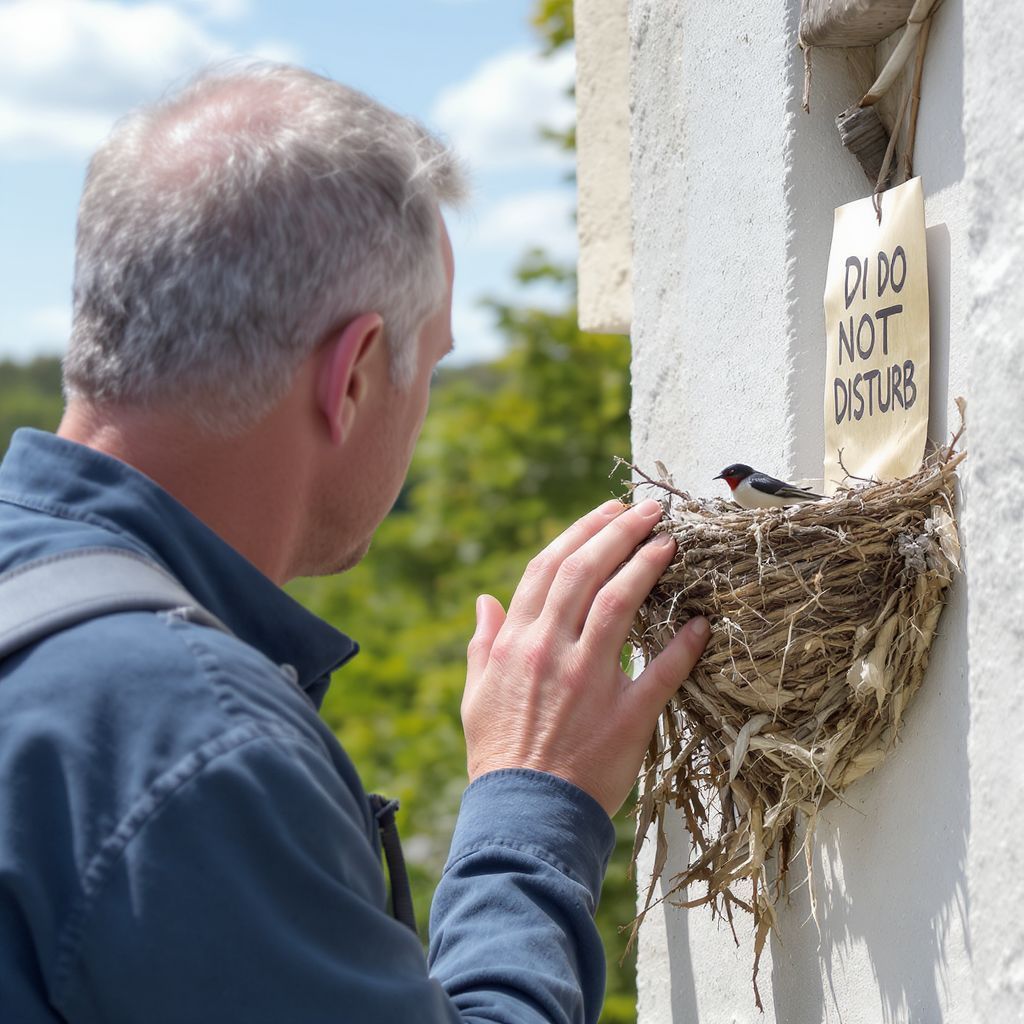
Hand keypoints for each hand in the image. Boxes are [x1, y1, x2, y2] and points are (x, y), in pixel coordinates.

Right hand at [462, 498, 708, 816]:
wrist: (523, 814)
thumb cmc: (498, 753)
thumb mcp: (476, 693)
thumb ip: (483, 642)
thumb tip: (485, 600)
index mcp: (517, 641)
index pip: (549, 568)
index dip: (580, 531)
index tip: (607, 512)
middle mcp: (550, 650)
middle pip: (586, 571)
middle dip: (619, 531)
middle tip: (648, 510)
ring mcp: (588, 681)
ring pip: (618, 604)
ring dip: (645, 565)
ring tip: (669, 541)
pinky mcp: (624, 716)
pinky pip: (660, 671)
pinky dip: (683, 645)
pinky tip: (701, 622)